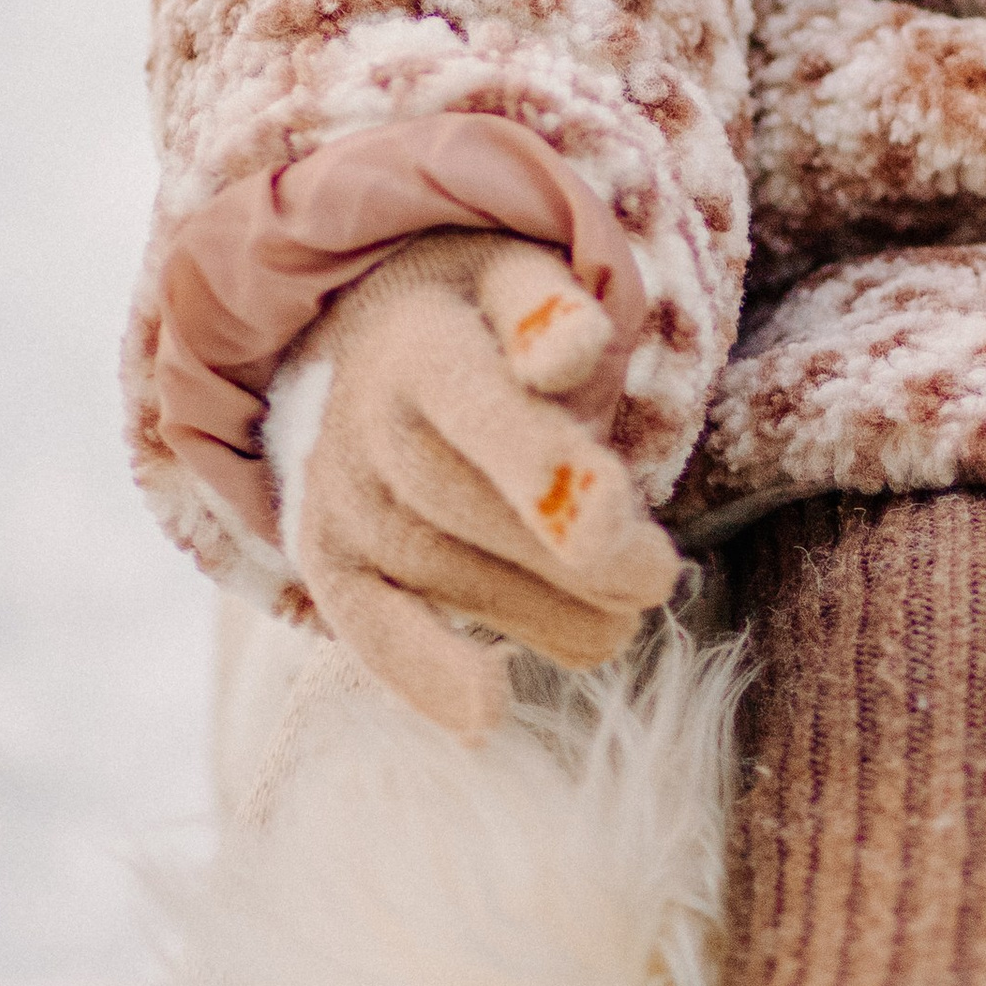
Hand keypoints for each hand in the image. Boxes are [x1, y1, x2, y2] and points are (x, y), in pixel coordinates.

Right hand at [275, 230, 682, 737]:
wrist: (366, 337)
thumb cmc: (482, 313)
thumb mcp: (520, 273)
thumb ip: (550, 306)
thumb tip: (573, 350)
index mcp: (420, 341)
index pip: (479, 409)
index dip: (545, 467)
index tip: (612, 512)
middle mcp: (362, 423)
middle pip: (468, 507)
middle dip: (572, 555)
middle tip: (657, 576)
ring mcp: (338, 499)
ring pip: (443, 574)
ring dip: (542, 611)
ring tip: (621, 621)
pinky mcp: (328, 563)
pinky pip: (370, 628)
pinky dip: (424, 675)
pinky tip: (486, 713)